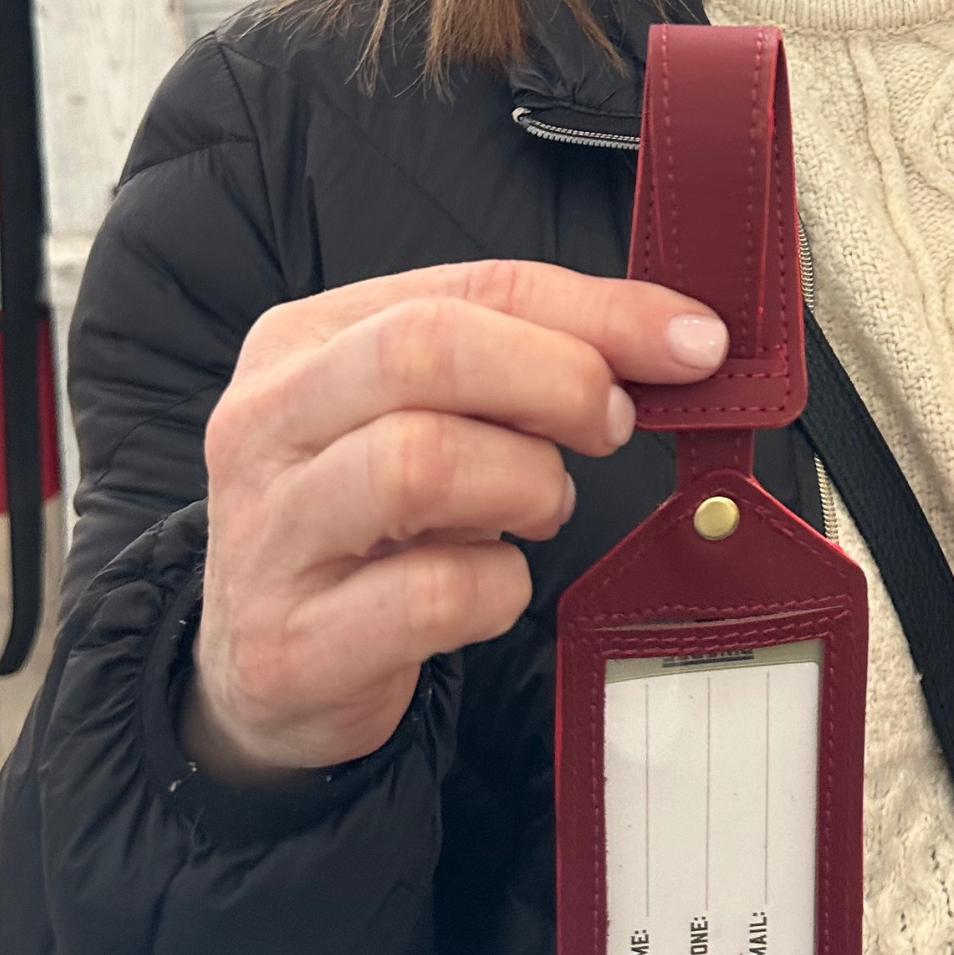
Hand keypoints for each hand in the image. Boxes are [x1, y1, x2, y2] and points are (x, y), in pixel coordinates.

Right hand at [185, 261, 730, 783]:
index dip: (600, 309)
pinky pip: (433, 594)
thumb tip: (683, 339)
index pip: (472, 285)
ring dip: (526, 483)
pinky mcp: (290, 646)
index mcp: (306, 339)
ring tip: (541, 506)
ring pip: (420, 463)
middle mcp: (266, 422)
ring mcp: (267, 536)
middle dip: (557, 379)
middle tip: (611, 426)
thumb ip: (536, 358)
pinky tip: (492, 585)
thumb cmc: (377, 517)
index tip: (693, 342)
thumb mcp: (438, 413)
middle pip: (423, 349)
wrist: (260, 669)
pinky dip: (500, 587)